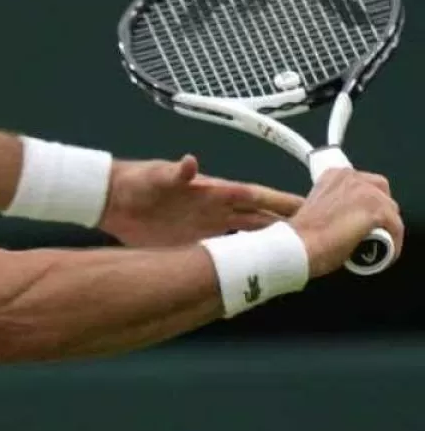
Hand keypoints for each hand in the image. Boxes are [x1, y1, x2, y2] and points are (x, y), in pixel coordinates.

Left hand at [98, 155, 303, 246]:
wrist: (113, 200)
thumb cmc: (137, 181)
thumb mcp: (156, 175)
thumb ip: (174, 172)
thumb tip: (188, 162)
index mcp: (214, 191)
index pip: (255, 196)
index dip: (281, 202)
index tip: (308, 206)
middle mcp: (216, 209)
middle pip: (259, 218)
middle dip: (286, 226)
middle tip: (315, 237)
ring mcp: (206, 226)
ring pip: (246, 237)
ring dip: (268, 244)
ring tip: (294, 255)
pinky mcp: (192, 242)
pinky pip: (223, 253)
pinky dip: (239, 260)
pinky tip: (255, 268)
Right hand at [290, 167, 402, 276]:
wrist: (295, 247)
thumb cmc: (299, 237)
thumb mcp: (314, 210)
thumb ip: (332, 205)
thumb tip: (346, 218)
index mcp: (334, 175)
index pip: (363, 183)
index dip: (363, 203)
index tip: (360, 217)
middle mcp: (351, 177)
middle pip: (381, 192)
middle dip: (379, 210)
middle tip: (370, 230)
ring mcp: (366, 191)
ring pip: (390, 210)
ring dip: (385, 227)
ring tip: (374, 244)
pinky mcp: (376, 210)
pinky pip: (396, 227)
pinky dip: (393, 242)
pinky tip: (384, 254)